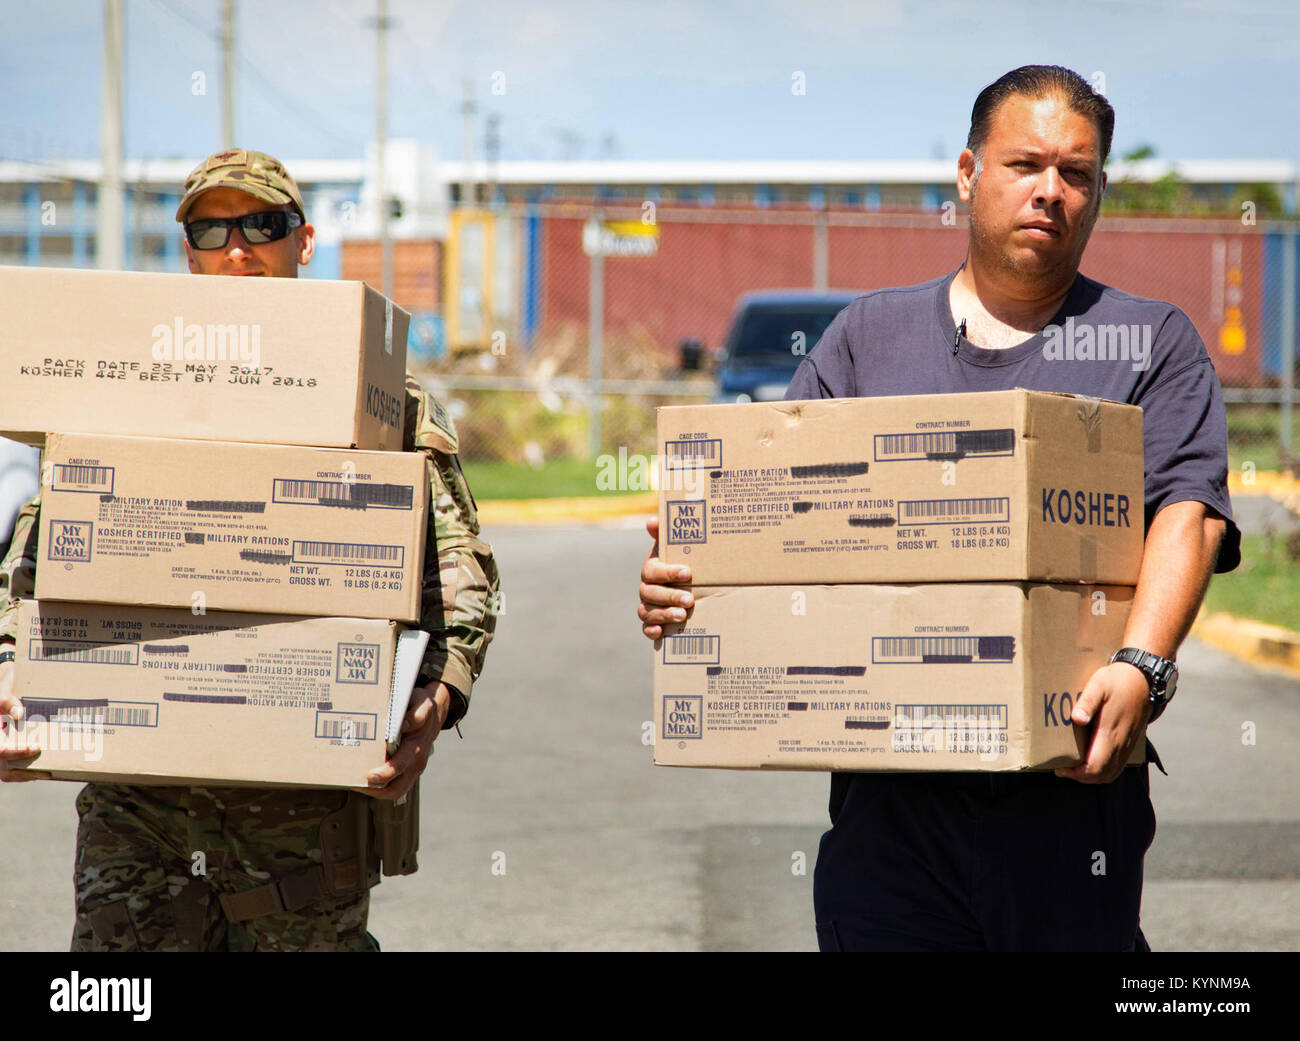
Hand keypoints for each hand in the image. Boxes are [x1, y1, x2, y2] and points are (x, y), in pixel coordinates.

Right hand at [1, 656, 49, 781]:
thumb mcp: (1, 697)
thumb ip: (7, 703)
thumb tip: (19, 714)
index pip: (1, 751)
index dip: (18, 752)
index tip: (36, 747)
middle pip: (4, 770)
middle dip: (26, 772)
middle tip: (47, 770)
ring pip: (7, 774)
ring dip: (26, 776)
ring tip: (47, 773)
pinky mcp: (4, 758)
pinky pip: (10, 771)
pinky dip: (24, 774)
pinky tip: (41, 770)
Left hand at [362, 682, 450, 800]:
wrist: (434, 714)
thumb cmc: (421, 709)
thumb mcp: (421, 705)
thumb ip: (415, 715)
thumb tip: (404, 725)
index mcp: (418, 745)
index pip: (401, 764)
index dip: (386, 773)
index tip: (370, 775)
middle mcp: (416, 761)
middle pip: (397, 787)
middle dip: (376, 789)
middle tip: (358, 783)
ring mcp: (413, 769)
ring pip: (395, 791)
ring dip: (376, 791)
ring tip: (357, 784)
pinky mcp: (409, 772)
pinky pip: (394, 787)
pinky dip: (379, 788)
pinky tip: (364, 781)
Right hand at [637, 517, 693, 639]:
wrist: (690, 581)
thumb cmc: (684, 560)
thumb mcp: (678, 545)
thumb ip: (667, 532)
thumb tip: (652, 522)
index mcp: (652, 568)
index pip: (652, 570)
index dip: (668, 572)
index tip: (687, 573)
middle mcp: (647, 587)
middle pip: (649, 593)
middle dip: (669, 596)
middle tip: (689, 600)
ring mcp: (648, 605)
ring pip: (647, 611)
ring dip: (663, 614)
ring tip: (682, 616)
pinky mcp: (653, 621)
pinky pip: (645, 627)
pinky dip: (651, 630)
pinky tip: (661, 632)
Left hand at [1054, 661, 1151, 784]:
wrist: (1143, 680)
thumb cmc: (1117, 681)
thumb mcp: (1098, 685)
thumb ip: (1087, 702)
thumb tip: (1077, 719)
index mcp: (1111, 733)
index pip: (1094, 767)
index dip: (1076, 773)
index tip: (1059, 767)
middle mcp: (1121, 744)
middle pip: (1101, 776)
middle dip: (1080, 777)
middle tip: (1062, 769)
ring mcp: (1127, 745)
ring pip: (1110, 774)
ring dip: (1091, 776)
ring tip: (1073, 768)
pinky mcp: (1129, 743)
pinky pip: (1117, 766)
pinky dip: (1102, 771)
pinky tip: (1090, 762)